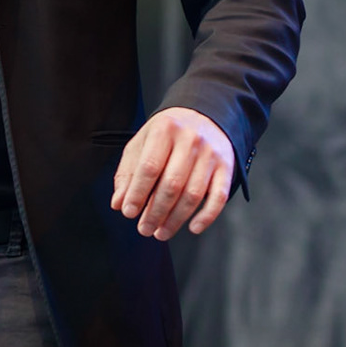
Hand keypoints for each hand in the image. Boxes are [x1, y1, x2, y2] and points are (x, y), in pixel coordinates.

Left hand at [110, 107, 234, 240]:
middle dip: (155, 212)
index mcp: (165, 129)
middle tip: (145, 228)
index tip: (129, 212)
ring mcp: (210, 153)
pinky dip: (207, 216)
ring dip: (176, 219)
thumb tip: (119, 203)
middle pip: (172, 184)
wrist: (204, 115)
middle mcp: (190, 139)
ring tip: (161, 232)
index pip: (149, 167)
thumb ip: (128, 172)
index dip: (137, 193)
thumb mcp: (142, 143)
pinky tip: (193, 227)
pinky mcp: (226, 166)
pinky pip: (219, 196)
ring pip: (193, 194)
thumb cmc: (168, 134)